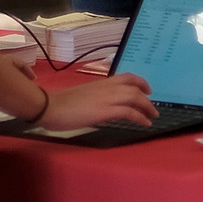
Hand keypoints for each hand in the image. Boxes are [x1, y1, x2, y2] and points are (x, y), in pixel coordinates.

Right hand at [34, 72, 157, 133]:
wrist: (49, 107)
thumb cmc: (61, 104)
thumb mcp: (83, 95)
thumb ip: (96, 97)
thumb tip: (104, 105)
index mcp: (101, 83)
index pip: (126, 77)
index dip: (140, 82)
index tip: (146, 90)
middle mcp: (106, 87)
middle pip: (134, 87)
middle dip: (147, 98)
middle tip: (153, 108)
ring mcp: (106, 98)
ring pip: (134, 97)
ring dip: (147, 107)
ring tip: (153, 116)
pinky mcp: (105, 110)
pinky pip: (129, 112)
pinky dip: (140, 117)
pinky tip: (145, 124)